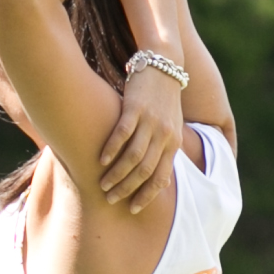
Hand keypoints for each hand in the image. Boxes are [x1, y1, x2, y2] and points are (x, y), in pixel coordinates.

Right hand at [96, 62, 182, 208]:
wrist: (163, 65)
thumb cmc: (162, 98)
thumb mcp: (169, 124)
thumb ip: (161, 147)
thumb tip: (153, 173)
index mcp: (173, 142)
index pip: (161, 177)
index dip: (148, 195)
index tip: (133, 209)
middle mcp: (165, 134)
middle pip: (145, 170)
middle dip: (128, 189)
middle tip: (111, 200)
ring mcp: (150, 122)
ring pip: (134, 156)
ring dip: (117, 174)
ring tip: (103, 185)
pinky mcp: (135, 108)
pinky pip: (122, 134)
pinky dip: (111, 149)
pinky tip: (100, 160)